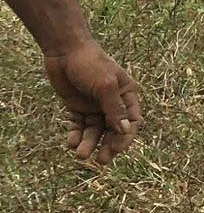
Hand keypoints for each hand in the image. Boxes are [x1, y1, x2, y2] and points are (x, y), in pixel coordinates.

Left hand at [43, 40, 141, 166]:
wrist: (64, 51)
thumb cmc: (91, 64)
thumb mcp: (105, 86)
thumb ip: (114, 108)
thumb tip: (126, 130)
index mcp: (126, 95)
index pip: (131, 121)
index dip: (125, 137)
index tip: (116, 150)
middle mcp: (111, 103)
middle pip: (112, 130)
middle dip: (107, 145)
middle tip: (101, 161)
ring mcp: (94, 106)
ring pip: (94, 130)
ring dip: (88, 143)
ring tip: (79, 154)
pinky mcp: (77, 107)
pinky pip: (78, 125)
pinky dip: (75, 135)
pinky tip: (70, 143)